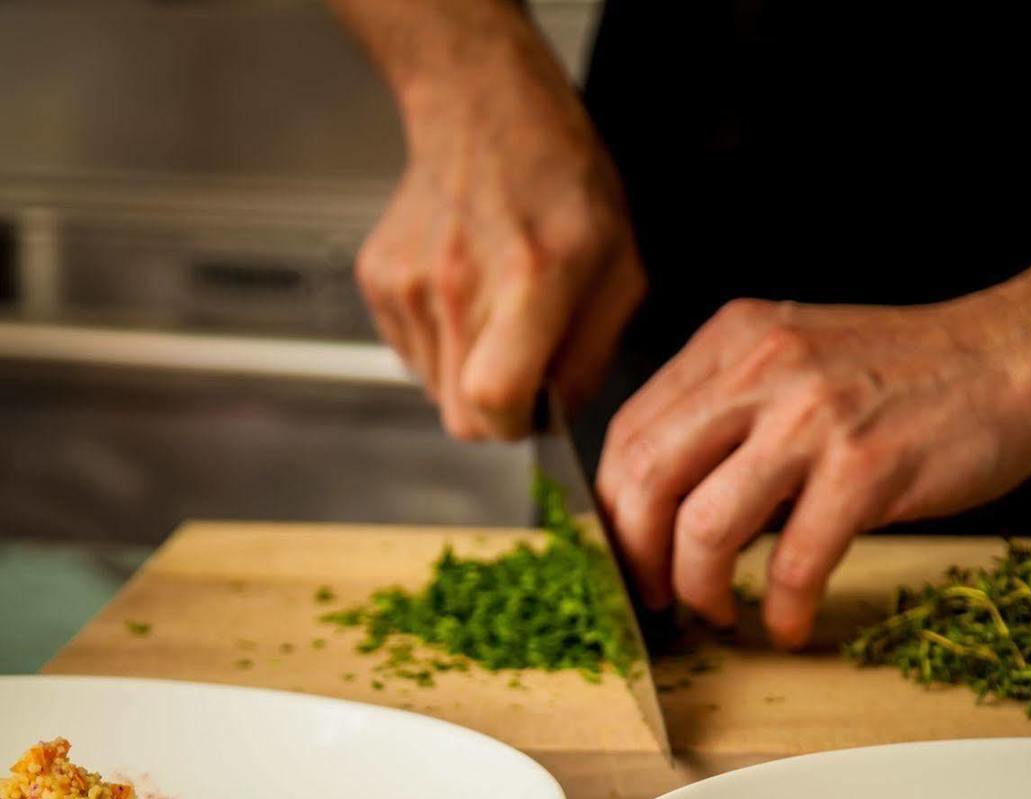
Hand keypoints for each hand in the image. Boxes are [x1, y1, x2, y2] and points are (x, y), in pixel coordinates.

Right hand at [356, 23, 644, 439]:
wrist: (480, 106)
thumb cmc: (560, 180)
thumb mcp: (618, 265)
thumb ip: (591, 354)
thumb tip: (554, 414)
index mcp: (531, 279)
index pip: (493, 402)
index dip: (514, 424)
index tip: (532, 407)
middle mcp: (460, 284)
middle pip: (460, 417)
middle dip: (495, 411)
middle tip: (520, 362)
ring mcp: (409, 282)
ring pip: (434, 390)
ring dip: (467, 372)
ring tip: (492, 310)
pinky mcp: (377, 279)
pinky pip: (412, 355)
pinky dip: (441, 343)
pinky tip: (463, 293)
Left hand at [596, 292, 1030, 646]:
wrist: (1016, 356)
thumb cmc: (909, 374)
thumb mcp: (798, 361)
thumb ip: (731, 413)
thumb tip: (665, 506)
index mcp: (733, 341)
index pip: (630, 433)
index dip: (612, 514)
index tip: (623, 562)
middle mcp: (761, 368)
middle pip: (645, 480)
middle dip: (636, 560)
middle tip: (654, 600)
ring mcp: (813, 418)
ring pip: (704, 526)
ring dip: (699, 590)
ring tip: (717, 614)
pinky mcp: (866, 468)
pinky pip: (793, 562)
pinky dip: (781, 609)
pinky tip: (788, 624)